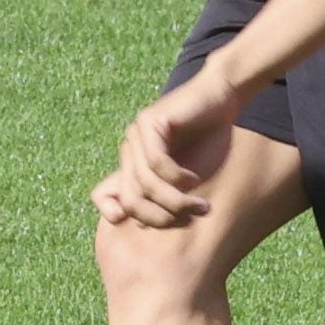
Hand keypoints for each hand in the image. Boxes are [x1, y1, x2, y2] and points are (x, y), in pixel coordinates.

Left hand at [92, 63, 241, 228]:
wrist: (222, 99)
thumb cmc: (208, 140)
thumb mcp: (186, 179)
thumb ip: (164, 198)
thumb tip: (140, 226)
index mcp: (132, 165)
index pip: (102, 196)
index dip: (116, 215)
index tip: (153, 225)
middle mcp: (128, 150)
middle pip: (129, 199)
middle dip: (160, 217)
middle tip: (189, 219)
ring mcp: (136, 134)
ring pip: (145, 183)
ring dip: (175, 201)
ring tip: (199, 205)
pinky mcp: (149, 121)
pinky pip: (156, 162)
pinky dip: (177, 178)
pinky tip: (194, 179)